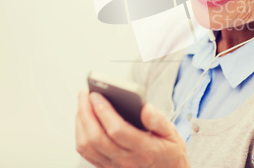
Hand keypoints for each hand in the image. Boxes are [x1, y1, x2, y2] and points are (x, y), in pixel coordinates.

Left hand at [75, 88, 189, 167]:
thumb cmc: (169, 152)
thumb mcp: (173, 135)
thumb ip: (159, 121)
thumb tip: (145, 108)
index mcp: (145, 150)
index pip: (118, 130)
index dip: (104, 111)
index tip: (96, 95)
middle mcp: (126, 161)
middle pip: (96, 137)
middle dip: (86, 112)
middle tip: (84, 93)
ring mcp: (114, 166)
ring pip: (87, 146)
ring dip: (80, 122)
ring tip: (82, 103)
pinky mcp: (106, 167)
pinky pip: (86, 152)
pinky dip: (80, 133)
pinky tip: (83, 118)